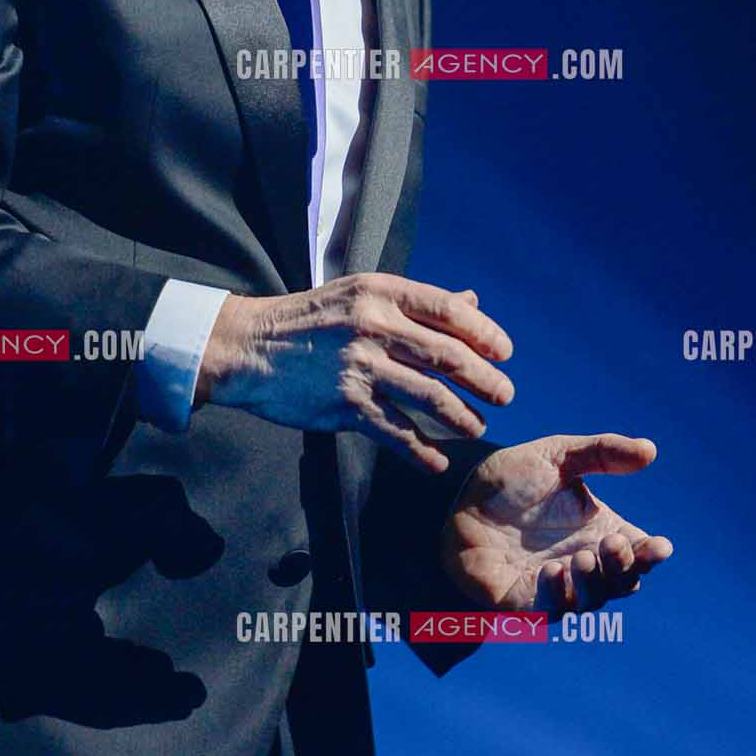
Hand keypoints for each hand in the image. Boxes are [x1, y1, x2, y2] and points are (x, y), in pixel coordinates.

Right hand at [195, 274, 513, 471]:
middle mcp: (373, 326)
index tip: (504, 352)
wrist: (250, 346)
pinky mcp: (345, 405)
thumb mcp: (362, 294)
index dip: (485, 332)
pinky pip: (396, 432)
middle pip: (448, 355)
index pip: (449, 310)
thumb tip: (472, 301)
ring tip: (476, 427)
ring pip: (429, 396)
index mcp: (381, 293)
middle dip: (485, 379)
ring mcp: (360, 367)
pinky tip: (435, 462)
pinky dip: (421, 451)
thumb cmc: (311, 319)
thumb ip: (417, 303)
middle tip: (505, 395)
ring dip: (461, 416)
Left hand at [438, 432, 671, 612]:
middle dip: (625, 568)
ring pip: (592, 600)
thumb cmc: (510, 480)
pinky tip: (555, 571)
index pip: (638, 552)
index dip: (652, 554)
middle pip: (622, 582)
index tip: (660, 545)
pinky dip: (558, 595)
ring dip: (595, 583)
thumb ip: (602, 452)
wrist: (456, 498)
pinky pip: (550, 611)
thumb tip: (651, 450)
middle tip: (612, 542)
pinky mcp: (525, 603)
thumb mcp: (558, 456)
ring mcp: (556, 586)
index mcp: (599, 532)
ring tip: (584, 556)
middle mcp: (583, 563)